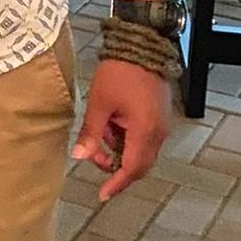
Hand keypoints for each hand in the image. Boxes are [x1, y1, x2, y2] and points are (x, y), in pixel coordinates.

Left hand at [71, 58, 172, 202]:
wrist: (141, 46)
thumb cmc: (119, 73)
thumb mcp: (99, 103)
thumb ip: (91, 133)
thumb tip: (79, 156)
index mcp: (144, 131)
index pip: (131, 169)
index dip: (116, 184)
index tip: (102, 194)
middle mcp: (158, 133)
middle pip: (138, 164)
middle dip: (114, 165)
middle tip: (93, 154)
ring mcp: (161, 124)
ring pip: (139, 150)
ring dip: (118, 148)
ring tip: (100, 127)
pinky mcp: (159, 116)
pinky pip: (143, 137)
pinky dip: (126, 137)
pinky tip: (112, 121)